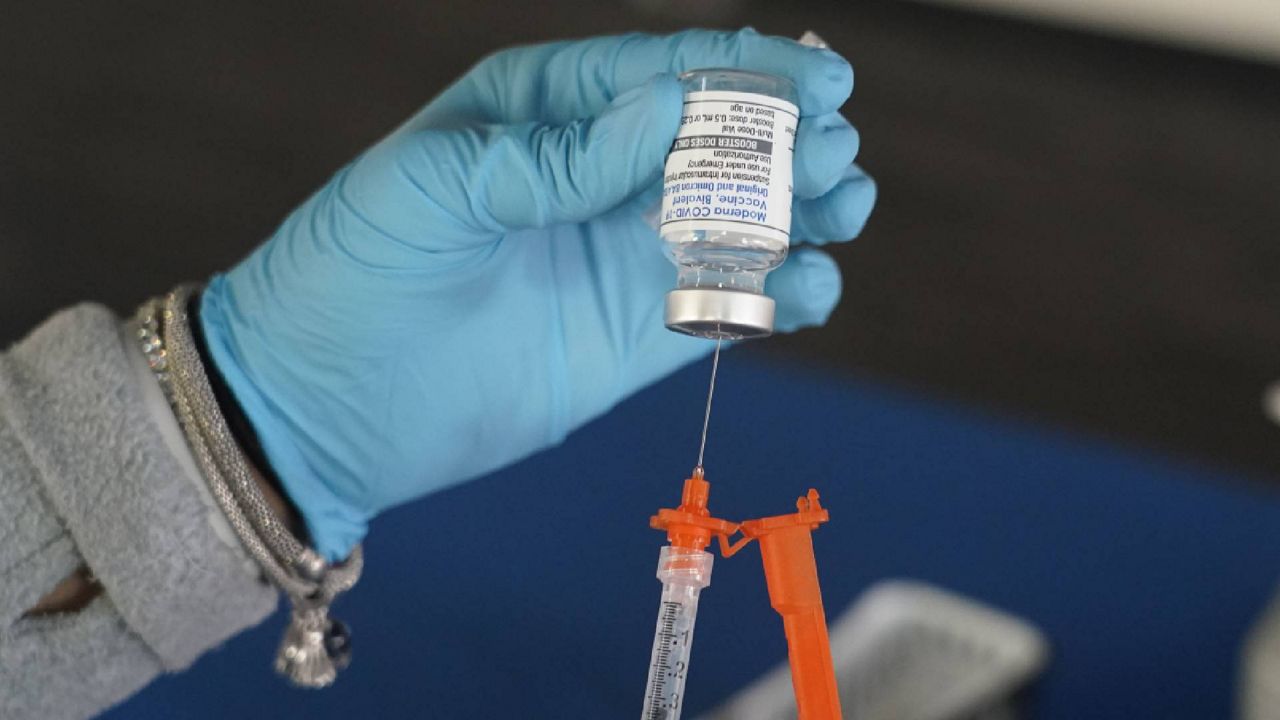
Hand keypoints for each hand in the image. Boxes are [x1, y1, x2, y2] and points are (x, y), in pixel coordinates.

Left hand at [200, 29, 876, 558]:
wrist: (319, 407)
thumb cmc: (351, 273)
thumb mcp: (434, 188)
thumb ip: (554, 154)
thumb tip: (665, 110)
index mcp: (544, 110)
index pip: (661, 72)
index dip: (743, 71)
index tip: (816, 79)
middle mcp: (596, 174)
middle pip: (720, 141)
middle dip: (788, 139)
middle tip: (836, 148)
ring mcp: (622, 255)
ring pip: (742, 218)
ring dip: (803, 209)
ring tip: (842, 206)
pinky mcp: (639, 334)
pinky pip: (730, 303)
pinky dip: (781, 292)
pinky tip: (808, 287)